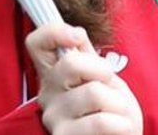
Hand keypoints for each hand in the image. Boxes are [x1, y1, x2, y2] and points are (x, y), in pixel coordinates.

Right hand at [26, 24, 142, 134]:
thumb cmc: (112, 111)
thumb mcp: (103, 78)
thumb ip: (87, 56)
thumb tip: (76, 33)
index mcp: (54, 74)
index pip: (36, 43)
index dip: (54, 32)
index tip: (78, 36)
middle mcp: (47, 95)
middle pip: (70, 63)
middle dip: (103, 71)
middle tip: (110, 88)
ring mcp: (53, 118)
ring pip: (94, 92)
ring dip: (118, 103)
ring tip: (118, 115)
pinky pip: (100, 121)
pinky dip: (121, 124)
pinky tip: (120, 128)